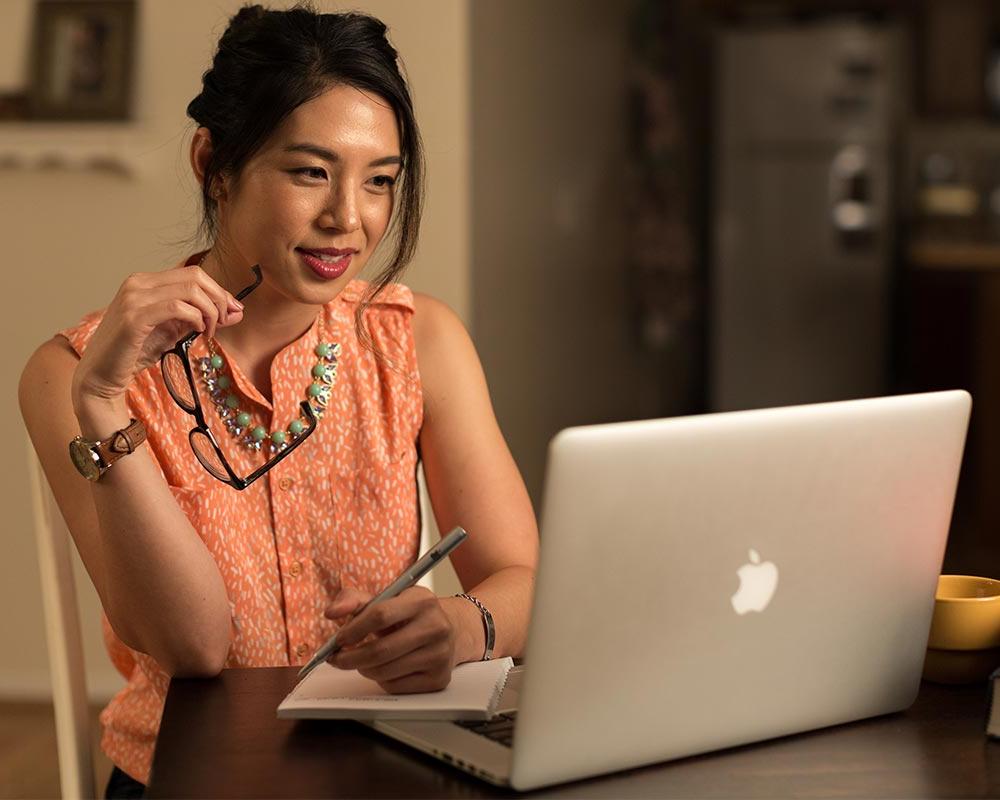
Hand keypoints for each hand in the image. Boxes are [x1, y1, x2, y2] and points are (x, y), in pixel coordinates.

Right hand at [72, 265, 244, 407]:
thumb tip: (237, 312)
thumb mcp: (173, 332)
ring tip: (209, 332)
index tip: (234, 311)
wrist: (100, 376)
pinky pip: (177, 307)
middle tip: (226, 321)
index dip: (219, 291)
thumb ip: (200, 318)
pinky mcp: (134, 317)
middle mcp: (138, 283)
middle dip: (219, 298)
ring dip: (210, 311)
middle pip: (195, 277)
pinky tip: (198, 332)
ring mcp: (134, 298)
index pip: (193, 274)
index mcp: (146, 282)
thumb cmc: (133, 353)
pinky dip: (196, 318)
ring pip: (190, 290)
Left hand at [324, 586, 456, 693]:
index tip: (339, 640)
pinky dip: (382, 680)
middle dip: (351, 658)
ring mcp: (440, 654)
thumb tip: (331, 612)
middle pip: (381, 650)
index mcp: (422, 600)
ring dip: (365, 669)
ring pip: (385, 672)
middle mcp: (436, 626)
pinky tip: (385, 668)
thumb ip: (354, 600)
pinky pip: (396, 687)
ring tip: (364, 661)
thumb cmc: (409, 615)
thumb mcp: (386, 599)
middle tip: (338, 659)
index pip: (380, 615)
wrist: (447, 631)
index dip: (354, 630)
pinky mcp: (439, 678)